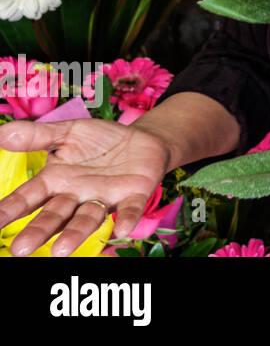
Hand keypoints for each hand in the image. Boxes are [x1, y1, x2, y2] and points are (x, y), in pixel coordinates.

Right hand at [0, 119, 169, 255]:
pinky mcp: (134, 194)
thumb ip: (38, 136)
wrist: (142, 139)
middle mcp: (77, 195)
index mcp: (56, 181)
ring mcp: (104, 197)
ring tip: (60, 250)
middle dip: (39, 230)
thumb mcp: (67, 132)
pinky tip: (122, 229)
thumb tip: (2, 133)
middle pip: (55, 215)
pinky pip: (129, 209)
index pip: (28, 197)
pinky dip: (125, 219)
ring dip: (75, 233)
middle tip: (21, 249)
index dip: (10, 209)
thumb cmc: (99, 141)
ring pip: (88, 218)